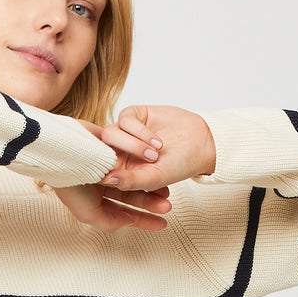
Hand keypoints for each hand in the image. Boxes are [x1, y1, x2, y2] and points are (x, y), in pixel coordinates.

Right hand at [51, 117, 172, 231]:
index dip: (144, 220)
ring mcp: (106, 163)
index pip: (124, 212)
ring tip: (166, 188)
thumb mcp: (89, 214)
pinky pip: (131, 152)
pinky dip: (142, 159)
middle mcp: (102, 182)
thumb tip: (128, 220)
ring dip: (151, 183)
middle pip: (132, 195)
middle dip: (151, 202)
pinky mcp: (109, 143)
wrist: (64, 151)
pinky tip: (156, 164)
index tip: (162, 224)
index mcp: (95, 199)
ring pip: (134, 175)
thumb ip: (109, 222)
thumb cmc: (72, 183)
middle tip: (168, 206)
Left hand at [93, 105, 215, 192]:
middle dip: (126, 153)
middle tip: (151, 159)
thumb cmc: (177, 167)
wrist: (199, 144)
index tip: (110, 172)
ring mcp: (123, 132)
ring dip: (134, 143)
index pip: (98, 168)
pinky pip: (125, 119)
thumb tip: (105, 180)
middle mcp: (117, 151)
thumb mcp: (154, 179)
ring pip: (110, 133)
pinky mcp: (133, 115)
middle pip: (101, 149)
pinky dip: (141, 131)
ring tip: (156, 153)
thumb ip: (129, 181)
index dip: (100, 169)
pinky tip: (158, 141)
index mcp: (117, 170)